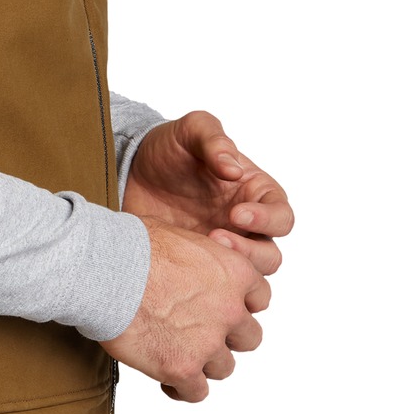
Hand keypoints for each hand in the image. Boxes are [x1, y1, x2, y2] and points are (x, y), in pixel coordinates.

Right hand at [101, 222, 269, 401]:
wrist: (106, 270)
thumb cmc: (132, 245)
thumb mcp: (177, 236)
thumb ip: (197, 259)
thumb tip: (186, 264)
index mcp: (234, 272)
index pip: (260, 297)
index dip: (241, 304)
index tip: (224, 308)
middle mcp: (230, 309)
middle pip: (249, 337)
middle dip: (228, 337)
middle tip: (202, 333)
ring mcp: (208, 342)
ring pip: (223, 368)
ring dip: (204, 363)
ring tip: (179, 356)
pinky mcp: (183, 367)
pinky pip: (196, 392)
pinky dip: (182, 389)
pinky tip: (167, 379)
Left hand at [124, 109, 293, 276]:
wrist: (131, 170)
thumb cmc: (170, 147)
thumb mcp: (191, 130)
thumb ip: (214, 141)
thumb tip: (234, 169)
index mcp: (255, 192)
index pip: (281, 215)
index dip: (267, 219)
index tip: (236, 213)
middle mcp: (247, 225)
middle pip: (270, 255)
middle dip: (249, 252)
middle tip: (214, 237)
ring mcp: (224, 247)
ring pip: (248, 276)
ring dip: (231, 269)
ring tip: (198, 249)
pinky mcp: (199, 263)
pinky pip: (215, 282)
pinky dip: (207, 279)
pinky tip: (182, 261)